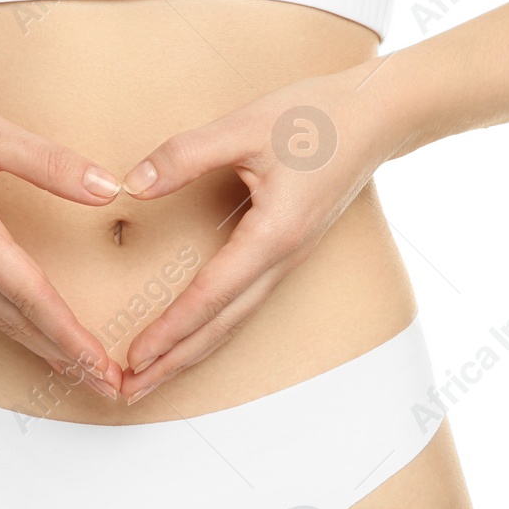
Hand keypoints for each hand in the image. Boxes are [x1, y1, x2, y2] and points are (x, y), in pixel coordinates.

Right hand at [0, 66, 127, 395]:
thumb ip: (49, 162)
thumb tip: (108, 188)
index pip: (30, 295)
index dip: (69, 335)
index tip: (101, 366)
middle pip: (18, 320)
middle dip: (66, 356)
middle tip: (110, 387)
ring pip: (1, 317)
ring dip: (44, 347)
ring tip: (83, 372)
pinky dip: (20, 326)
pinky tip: (38, 332)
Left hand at [115, 56, 413, 403]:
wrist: (379, 116)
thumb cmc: (319, 117)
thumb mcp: (245, 126)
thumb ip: (185, 155)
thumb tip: (132, 185)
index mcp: (273, 235)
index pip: (211, 295)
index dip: (171, 329)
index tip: (135, 357)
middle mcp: (282, 259)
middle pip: (221, 326)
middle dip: (174, 362)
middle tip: (129, 392)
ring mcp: (287, 260)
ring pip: (233, 320)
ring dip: (190, 352)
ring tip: (151, 377)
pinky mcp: (285, 252)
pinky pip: (243, 302)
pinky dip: (211, 327)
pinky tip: (191, 337)